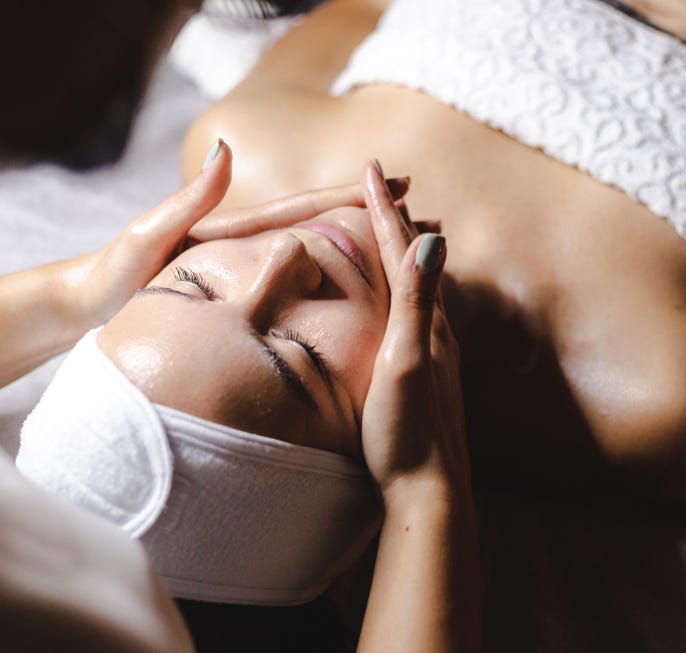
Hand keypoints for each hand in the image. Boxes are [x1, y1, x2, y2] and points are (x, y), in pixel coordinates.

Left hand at [65, 142, 411, 329]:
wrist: (91, 307)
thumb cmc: (117, 274)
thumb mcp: (152, 233)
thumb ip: (191, 199)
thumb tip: (227, 151)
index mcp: (242, 231)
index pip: (309, 208)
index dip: (355, 196)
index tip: (401, 186)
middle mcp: (257, 248)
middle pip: (331, 230)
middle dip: (381, 223)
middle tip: (431, 223)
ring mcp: (258, 274)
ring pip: (328, 260)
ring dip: (374, 254)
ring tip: (417, 257)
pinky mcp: (253, 301)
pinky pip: (310, 293)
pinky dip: (347, 289)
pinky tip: (370, 302)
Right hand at [358, 160, 469, 503]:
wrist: (430, 492)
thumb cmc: (409, 432)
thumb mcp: (406, 362)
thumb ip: (417, 302)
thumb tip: (432, 238)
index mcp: (426, 322)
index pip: (402, 251)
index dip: (384, 210)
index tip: (371, 169)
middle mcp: (436, 332)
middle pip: (414, 262)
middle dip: (396, 222)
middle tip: (382, 187)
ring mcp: (434, 355)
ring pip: (418, 289)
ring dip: (402, 254)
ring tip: (391, 232)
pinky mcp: (427, 377)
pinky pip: (415, 317)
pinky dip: (403, 291)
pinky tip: (401, 303)